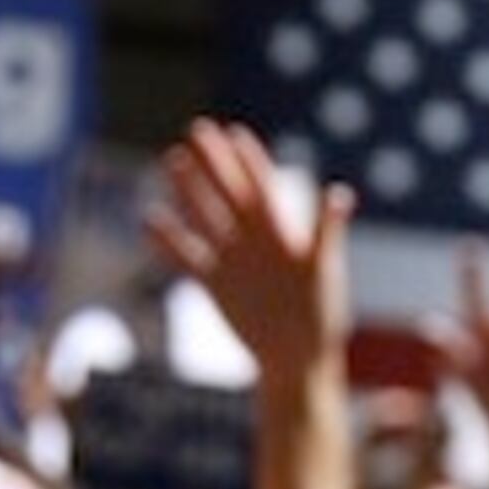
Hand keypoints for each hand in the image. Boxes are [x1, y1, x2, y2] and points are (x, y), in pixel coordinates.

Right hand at [146, 119, 349, 384]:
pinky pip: (186, 257)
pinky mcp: (213, 284)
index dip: (250, 161)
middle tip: (197, 129)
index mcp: (283, 233)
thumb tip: (339, 193)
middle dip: (215, 163)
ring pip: (206, 217)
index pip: (263, 188)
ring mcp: (232, 260)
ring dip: (190, 190)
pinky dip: (168, 241)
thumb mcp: (325, 271)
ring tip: (173, 160)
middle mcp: (254, 240)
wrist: (297, 359)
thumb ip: (328, 231)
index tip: (235, 133)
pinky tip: (148, 219)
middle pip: (230, 193)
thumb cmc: (321, 316)